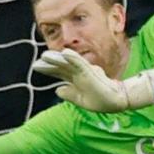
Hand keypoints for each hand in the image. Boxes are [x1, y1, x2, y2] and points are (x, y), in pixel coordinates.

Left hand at [35, 49, 153, 112]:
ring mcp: (84, 72)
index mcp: (75, 79)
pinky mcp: (91, 72)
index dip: (48, 69)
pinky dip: (74, 58)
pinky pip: (81, 63)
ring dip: (57, 59)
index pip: (59, 72)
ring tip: (45, 55)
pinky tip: (66, 52)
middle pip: (61, 66)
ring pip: (68, 63)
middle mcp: (78, 73)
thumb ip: (69, 94)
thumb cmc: (100, 99)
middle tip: (36, 62)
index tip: (36, 66)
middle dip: (49, 64)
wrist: (117, 101)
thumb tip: (56, 89)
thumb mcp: (80, 100)